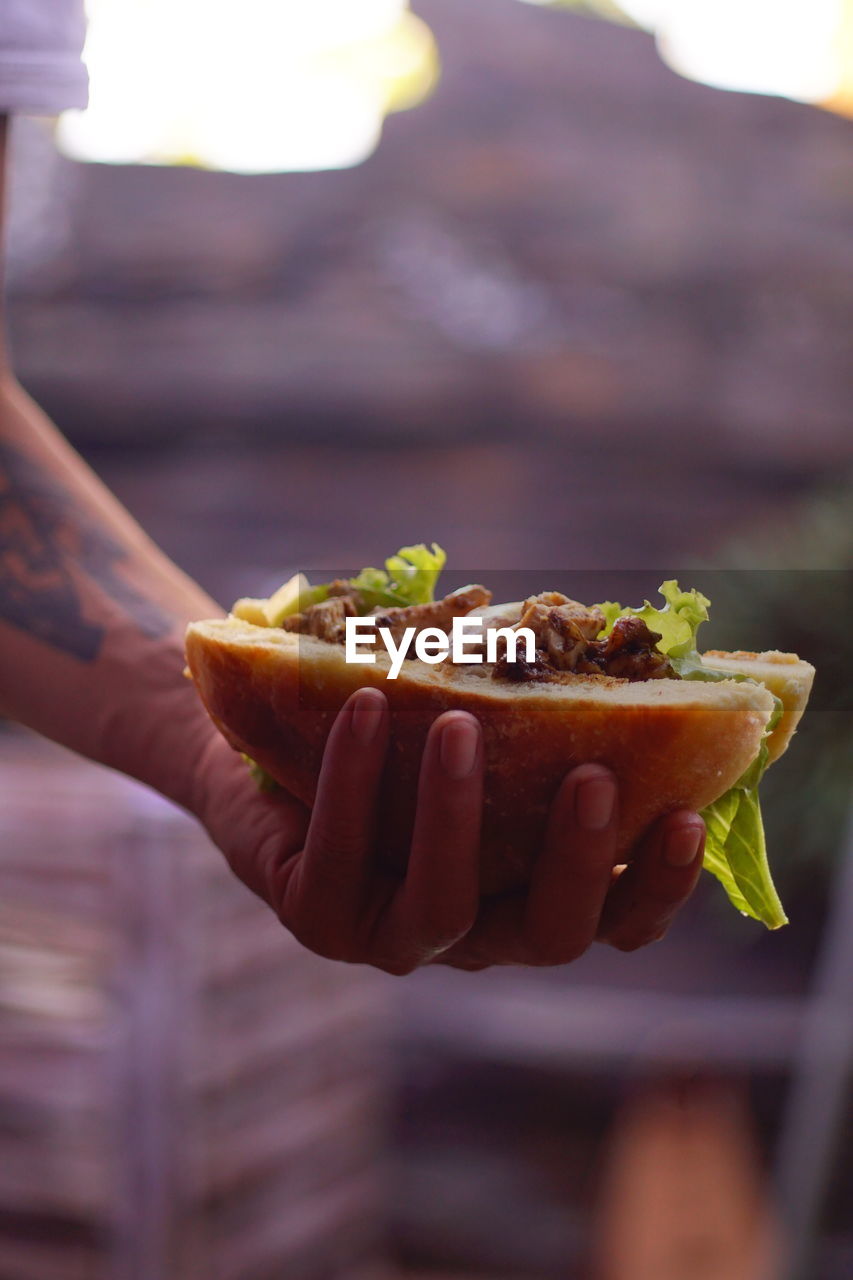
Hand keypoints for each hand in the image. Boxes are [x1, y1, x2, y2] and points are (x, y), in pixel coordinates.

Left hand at [192, 688, 704, 973]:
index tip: (688, 816)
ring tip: (462, 721)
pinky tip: (366, 703)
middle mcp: (475, 933)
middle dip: (578, 859)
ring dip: (457, 814)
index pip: (615, 921)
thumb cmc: (405, 730)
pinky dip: (356, 776)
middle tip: (591, 774)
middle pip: (550, 935)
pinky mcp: (318, 917)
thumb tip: (610, 638)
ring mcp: (392, 936)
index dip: (658, 886)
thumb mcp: (479, 722)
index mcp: (529, 895)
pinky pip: (341, 857)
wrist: (269, 748)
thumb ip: (537, 712)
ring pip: (444, 906)